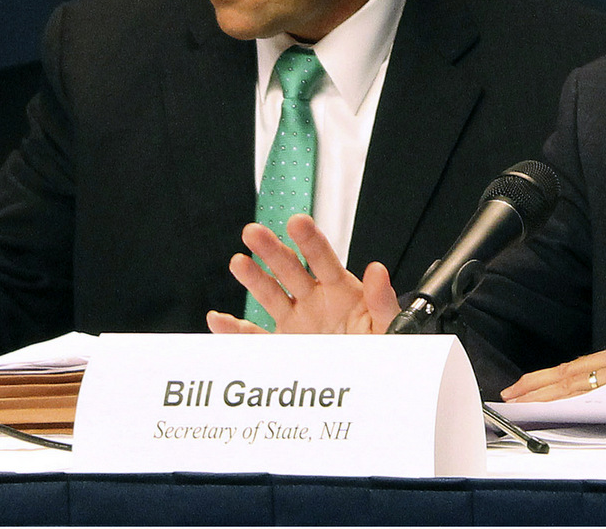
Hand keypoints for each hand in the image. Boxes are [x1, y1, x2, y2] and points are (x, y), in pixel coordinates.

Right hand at [206, 214, 400, 334]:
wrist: (368, 382)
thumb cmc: (379, 348)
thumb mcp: (387, 325)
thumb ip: (382, 301)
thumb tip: (378, 271)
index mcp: (341, 291)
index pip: (323, 260)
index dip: (309, 241)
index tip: (297, 222)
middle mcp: (313, 301)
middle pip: (288, 269)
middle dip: (271, 250)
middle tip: (254, 232)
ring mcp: (295, 322)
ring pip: (268, 295)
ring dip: (252, 278)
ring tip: (238, 262)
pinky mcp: (282, 345)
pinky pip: (254, 338)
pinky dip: (233, 331)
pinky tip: (218, 320)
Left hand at [501, 335, 605, 408]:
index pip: (577, 366)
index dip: (549, 374)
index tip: (527, 383)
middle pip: (567, 374)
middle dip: (536, 385)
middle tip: (511, 395)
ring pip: (574, 384)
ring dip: (545, 395)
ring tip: (522, 404)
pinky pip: (595, 397)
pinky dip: (574, 404)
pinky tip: (557, 413)